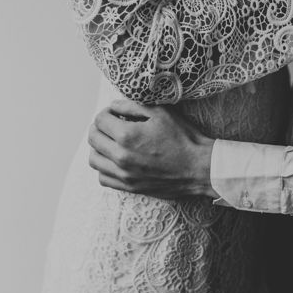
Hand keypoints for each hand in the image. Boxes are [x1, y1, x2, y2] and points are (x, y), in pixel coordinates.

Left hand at [87, 101, 218, 199]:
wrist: (199, 168)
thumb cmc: (183, 138)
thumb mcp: (161, 113)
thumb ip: (132, 106)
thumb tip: (113, 105)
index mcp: (127, 136)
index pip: (100, 120)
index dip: (106, 112)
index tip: (115, 113)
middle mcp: (121, 157)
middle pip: (93, 138)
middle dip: (99, 127)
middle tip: (111, 124)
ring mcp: (124, 174)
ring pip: (94, 160)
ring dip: (99, 148)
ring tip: (111, 142)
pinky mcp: (130, 187)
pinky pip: (103, 178)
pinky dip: (104, 168)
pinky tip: (115, 161)